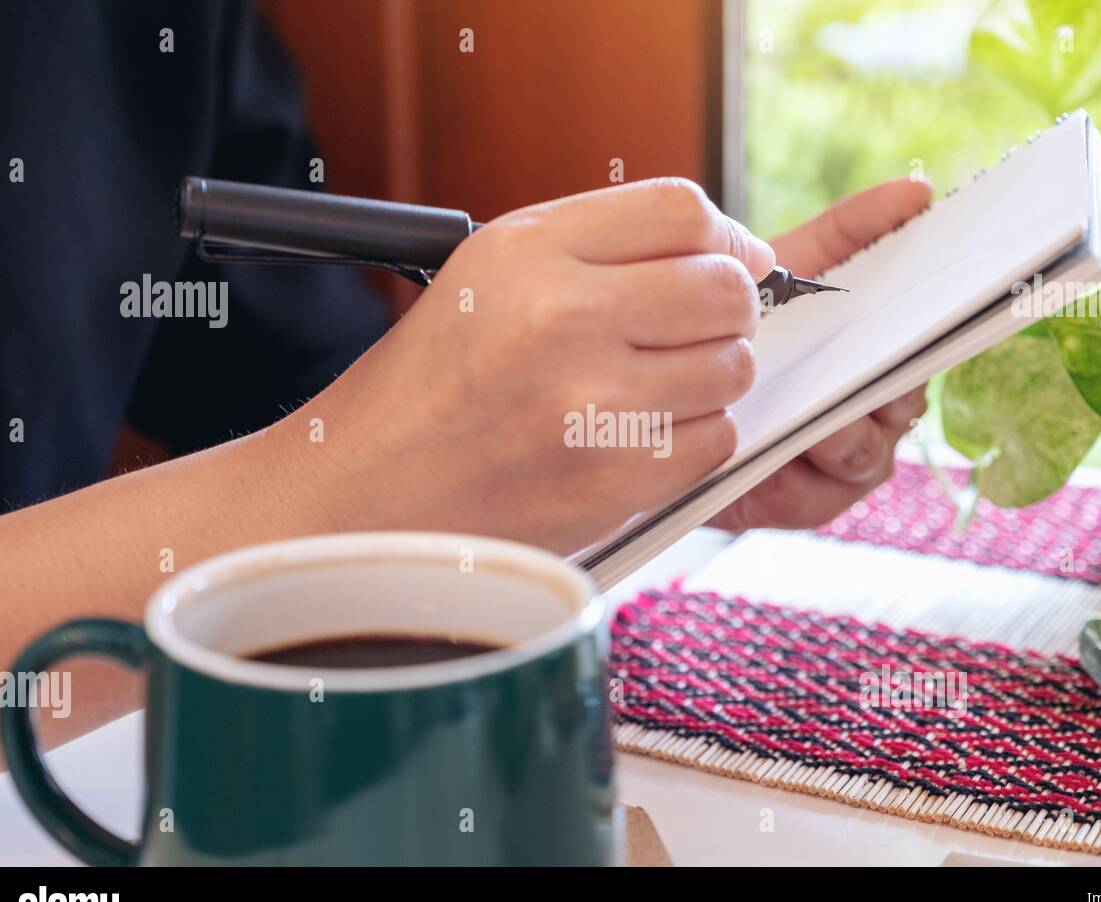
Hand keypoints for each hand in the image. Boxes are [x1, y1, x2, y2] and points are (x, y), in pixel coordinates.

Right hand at [285, 178, 774, 553]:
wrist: (368, 491)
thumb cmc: (431, 384)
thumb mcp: (489, 273)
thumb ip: (598, 244)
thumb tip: (728, 249)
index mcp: (527, 253)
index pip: (682, 211)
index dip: (725, 236)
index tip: (730, 260)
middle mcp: (560, 319)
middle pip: (725, 289)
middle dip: (729, 309)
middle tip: (696, 330)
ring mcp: (591, 406)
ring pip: (731, 368)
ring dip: (710, 379)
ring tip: (653, 388)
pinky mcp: (611, 481)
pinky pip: (716, 442)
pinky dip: (692, 441)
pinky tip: (639, 438)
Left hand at [709, 178, 931, 531]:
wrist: (672, 398)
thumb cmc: (752, 330)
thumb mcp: (794, 271)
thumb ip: (851, 232)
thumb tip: (919, 190)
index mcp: (888, 357)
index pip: (931, 340)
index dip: (938, 321)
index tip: (942, 296)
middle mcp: (883, 414)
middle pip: (904, 399)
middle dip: (887, 379)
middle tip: (866, 354)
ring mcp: (851, 465)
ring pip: (865, 448)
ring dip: (838, 427)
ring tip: (810, 405)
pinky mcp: (809, 504)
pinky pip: (816, 492)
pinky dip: (794, 471)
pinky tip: (771, 446)